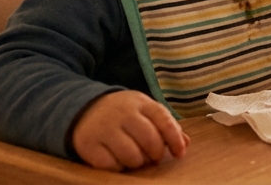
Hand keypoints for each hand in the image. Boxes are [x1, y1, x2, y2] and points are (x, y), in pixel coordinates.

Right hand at [71, 90, 188, 170]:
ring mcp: (104, 128)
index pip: (164, 120)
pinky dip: (118, 167)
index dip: (175, 139)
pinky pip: (111, 165)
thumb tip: (185, 143)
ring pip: (131, 155)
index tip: (179, 153)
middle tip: (153, 157)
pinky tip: (118, 160)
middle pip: (149, 140)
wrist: (84, 108)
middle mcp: (122, 113)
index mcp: (140, 103)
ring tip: (135, 157)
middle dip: (156, 153)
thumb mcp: (145, 112)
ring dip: (137, 162)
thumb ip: (166, 125)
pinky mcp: (88, 144)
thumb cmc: (124, 114)